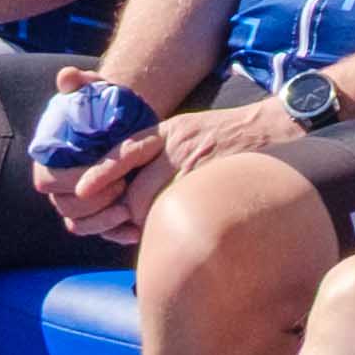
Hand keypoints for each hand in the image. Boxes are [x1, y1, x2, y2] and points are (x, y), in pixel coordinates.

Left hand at [49, 99, 276, 245]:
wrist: (273, 128)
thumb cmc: (226, 135)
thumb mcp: (187, 130)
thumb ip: (159, 152)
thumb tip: (130, 187)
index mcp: (168, 132)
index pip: (124, 152)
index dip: (101, 173)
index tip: (80, 191)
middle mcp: (179, 146)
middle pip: (137, 190)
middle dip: (131, 213)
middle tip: (134, 223)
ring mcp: (199, 166)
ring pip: (159, 206)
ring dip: (153, 222)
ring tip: (162, 225)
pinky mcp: (214, 183)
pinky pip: (184, 211)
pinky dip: (177, 223)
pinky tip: (183, 225)